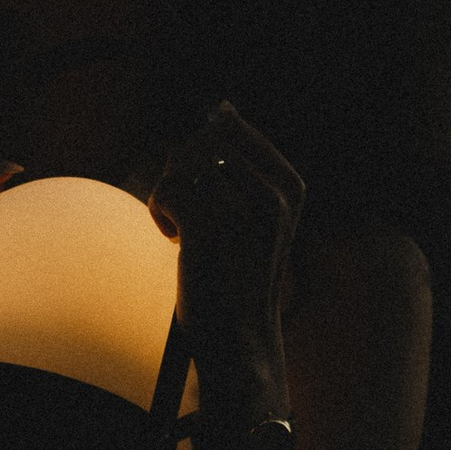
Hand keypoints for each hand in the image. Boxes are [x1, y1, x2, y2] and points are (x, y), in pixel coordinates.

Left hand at [151, 102, 303, 393]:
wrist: (240, 343)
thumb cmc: (239, 276)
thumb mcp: (253, 213)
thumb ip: (240, 163)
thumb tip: (222, 106)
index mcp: (290, 187)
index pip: (229, 125)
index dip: (201, 152)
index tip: (207, 189)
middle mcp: (275, 197)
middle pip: (201, 140)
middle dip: (181, 168)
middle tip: (189, 211)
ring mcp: (244, 214)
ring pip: (181, 163)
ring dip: (169, 192)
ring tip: (184, 229)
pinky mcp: (210, 233)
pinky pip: (168, 189)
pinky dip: (160, 211)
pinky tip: (175, 240)